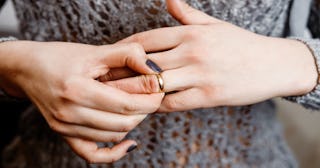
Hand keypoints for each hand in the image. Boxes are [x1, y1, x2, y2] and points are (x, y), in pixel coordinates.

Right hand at [0, 41, 163, 162]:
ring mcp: (64, 127)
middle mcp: (69, 113)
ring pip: (113, 136)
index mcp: (77, 89)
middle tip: (152, 97)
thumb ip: (126, 55)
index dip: (150, 100)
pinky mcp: (63, 134)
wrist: (27, 69)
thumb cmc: (60, 57)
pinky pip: (92, 154)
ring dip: (133, 124)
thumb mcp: (94, 51)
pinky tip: (129, 142)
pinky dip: (114, 152)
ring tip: (138, 107)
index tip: (160, 90)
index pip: (126, 105)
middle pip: (123, 123)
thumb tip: (154, 68)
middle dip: (145, 111)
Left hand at [112, 0, 316, 111]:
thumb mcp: (214, 25)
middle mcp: (192, 51)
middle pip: (145, 62)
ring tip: (117, 97)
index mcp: (191, 33)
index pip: (146, 39)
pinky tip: (148, 107)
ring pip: (156, 84)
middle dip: (121, 72)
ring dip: (135, 92)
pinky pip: (174, 103)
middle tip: (103, 79)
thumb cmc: (241, 44)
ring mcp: (200, 74)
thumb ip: (188, 14)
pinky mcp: (209, 96)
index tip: (110, 57)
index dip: (124, 49)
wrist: (273, 64)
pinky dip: (158, 106)